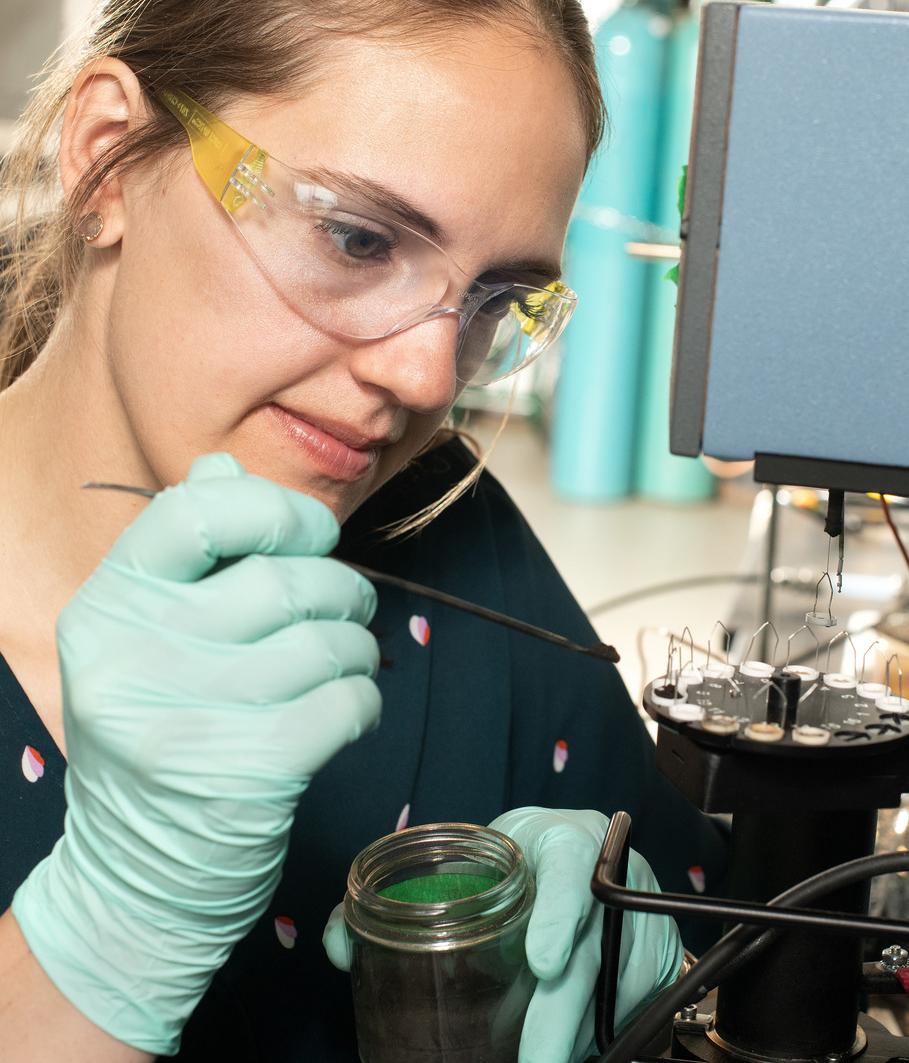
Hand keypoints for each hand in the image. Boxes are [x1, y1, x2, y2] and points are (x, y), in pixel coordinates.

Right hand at [12, 454, 381, 1053]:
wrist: (138, 878)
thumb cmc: (162, 737)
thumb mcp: (146, 642)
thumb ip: (186, 556)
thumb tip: (218, 467)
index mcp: (107, 608)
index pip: (196, 512)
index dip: (276, 510)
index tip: (313, 535)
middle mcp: (133, 658)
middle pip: (282, 580)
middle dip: (340, 590)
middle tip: (349, 609)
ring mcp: (185, 721)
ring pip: (324, 642)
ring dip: (356, 649)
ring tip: (343, 665)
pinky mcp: (245, 776)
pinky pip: (346, 703)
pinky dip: (363, 703)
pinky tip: (346, 715)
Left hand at [323, 810, 681, 1062]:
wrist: (574, 847)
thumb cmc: (514, 859)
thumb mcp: (469, 856)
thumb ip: (404, 898)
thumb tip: (341, 945)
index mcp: (565, 840)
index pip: (570, 871)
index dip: (559, 915)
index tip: (541, 962)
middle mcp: (614, 874)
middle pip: (592, 956)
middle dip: (558, 1021)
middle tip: (531, 1062)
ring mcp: (642, 916)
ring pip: (613, 996)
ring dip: (573, 1041)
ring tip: (534, 1058)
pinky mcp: (657, 953)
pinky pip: (633, 1009)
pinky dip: (598, 1039)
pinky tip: (567, 1051)